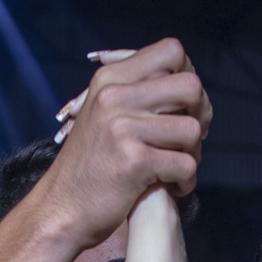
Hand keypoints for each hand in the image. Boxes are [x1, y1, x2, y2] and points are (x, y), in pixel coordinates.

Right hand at [44, 39, 211, 247]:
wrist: (60, 209)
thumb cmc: (90, 167)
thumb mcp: (102, 115)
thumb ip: (134, 93)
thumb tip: (185, 76)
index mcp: (109, 79)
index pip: (172, 52)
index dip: (189, 78)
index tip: (184, 108)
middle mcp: (115, 96)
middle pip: (190, 86)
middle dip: (201, 115)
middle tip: (189, 141)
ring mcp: (122, 128)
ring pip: (192, 130)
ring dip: (194, 155)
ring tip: (177, 168)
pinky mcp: (133, 161)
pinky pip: (185, 165)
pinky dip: (186, 182)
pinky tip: (173, 188)